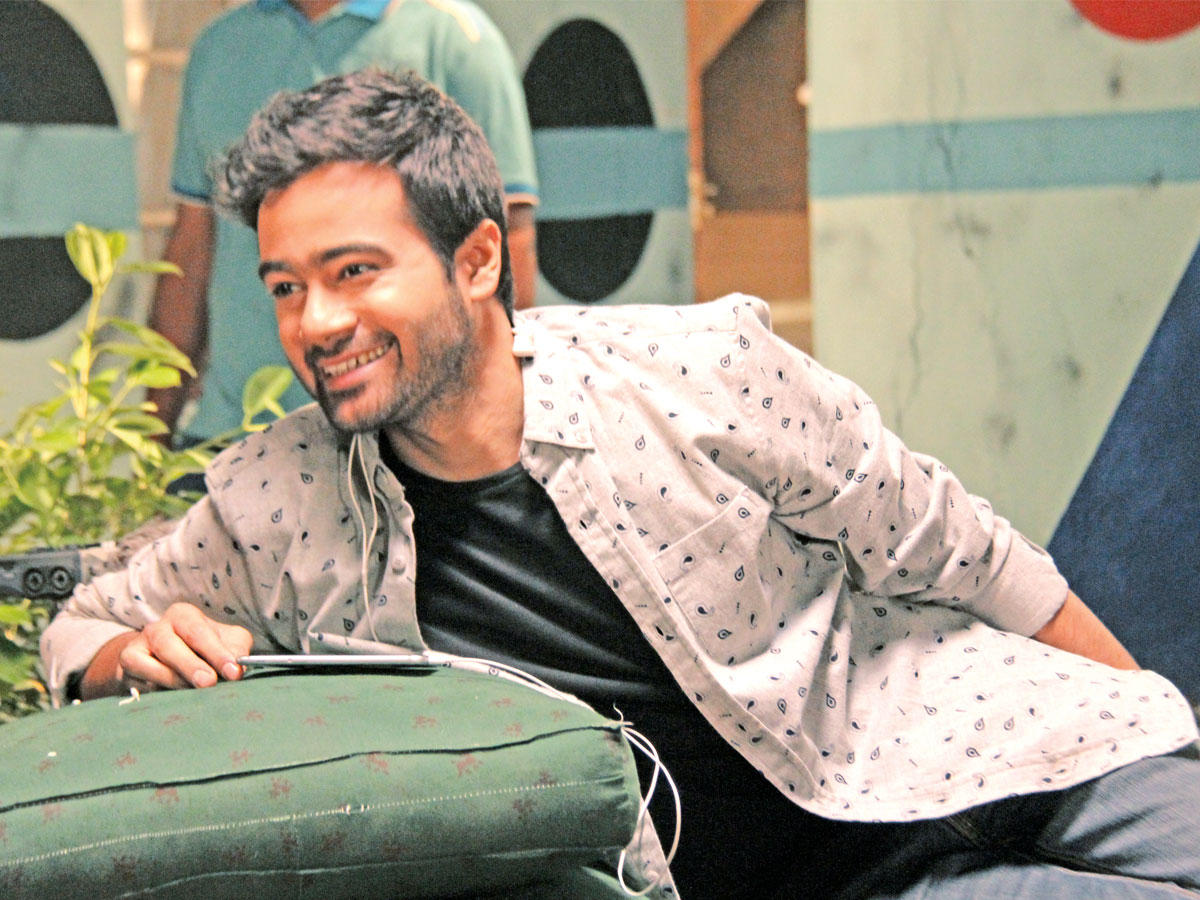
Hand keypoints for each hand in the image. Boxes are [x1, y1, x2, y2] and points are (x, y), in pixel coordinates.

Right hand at [115, 602, 252, 691]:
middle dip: (192, 665)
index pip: (200, 632)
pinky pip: (140, 679)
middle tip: (210, 682)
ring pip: (152, 663)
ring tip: (195, 692)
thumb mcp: (225, 641)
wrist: (161, 661)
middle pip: (172, 646)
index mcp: (183, 615)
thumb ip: (236, 649)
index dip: (217, 653)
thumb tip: (240, 665)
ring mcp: (138, 645)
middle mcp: (158, 627)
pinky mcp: (127, 665)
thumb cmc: (203, 649)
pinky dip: (156, 687)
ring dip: (174, 679)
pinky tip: (172, 696)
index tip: (234, 672)